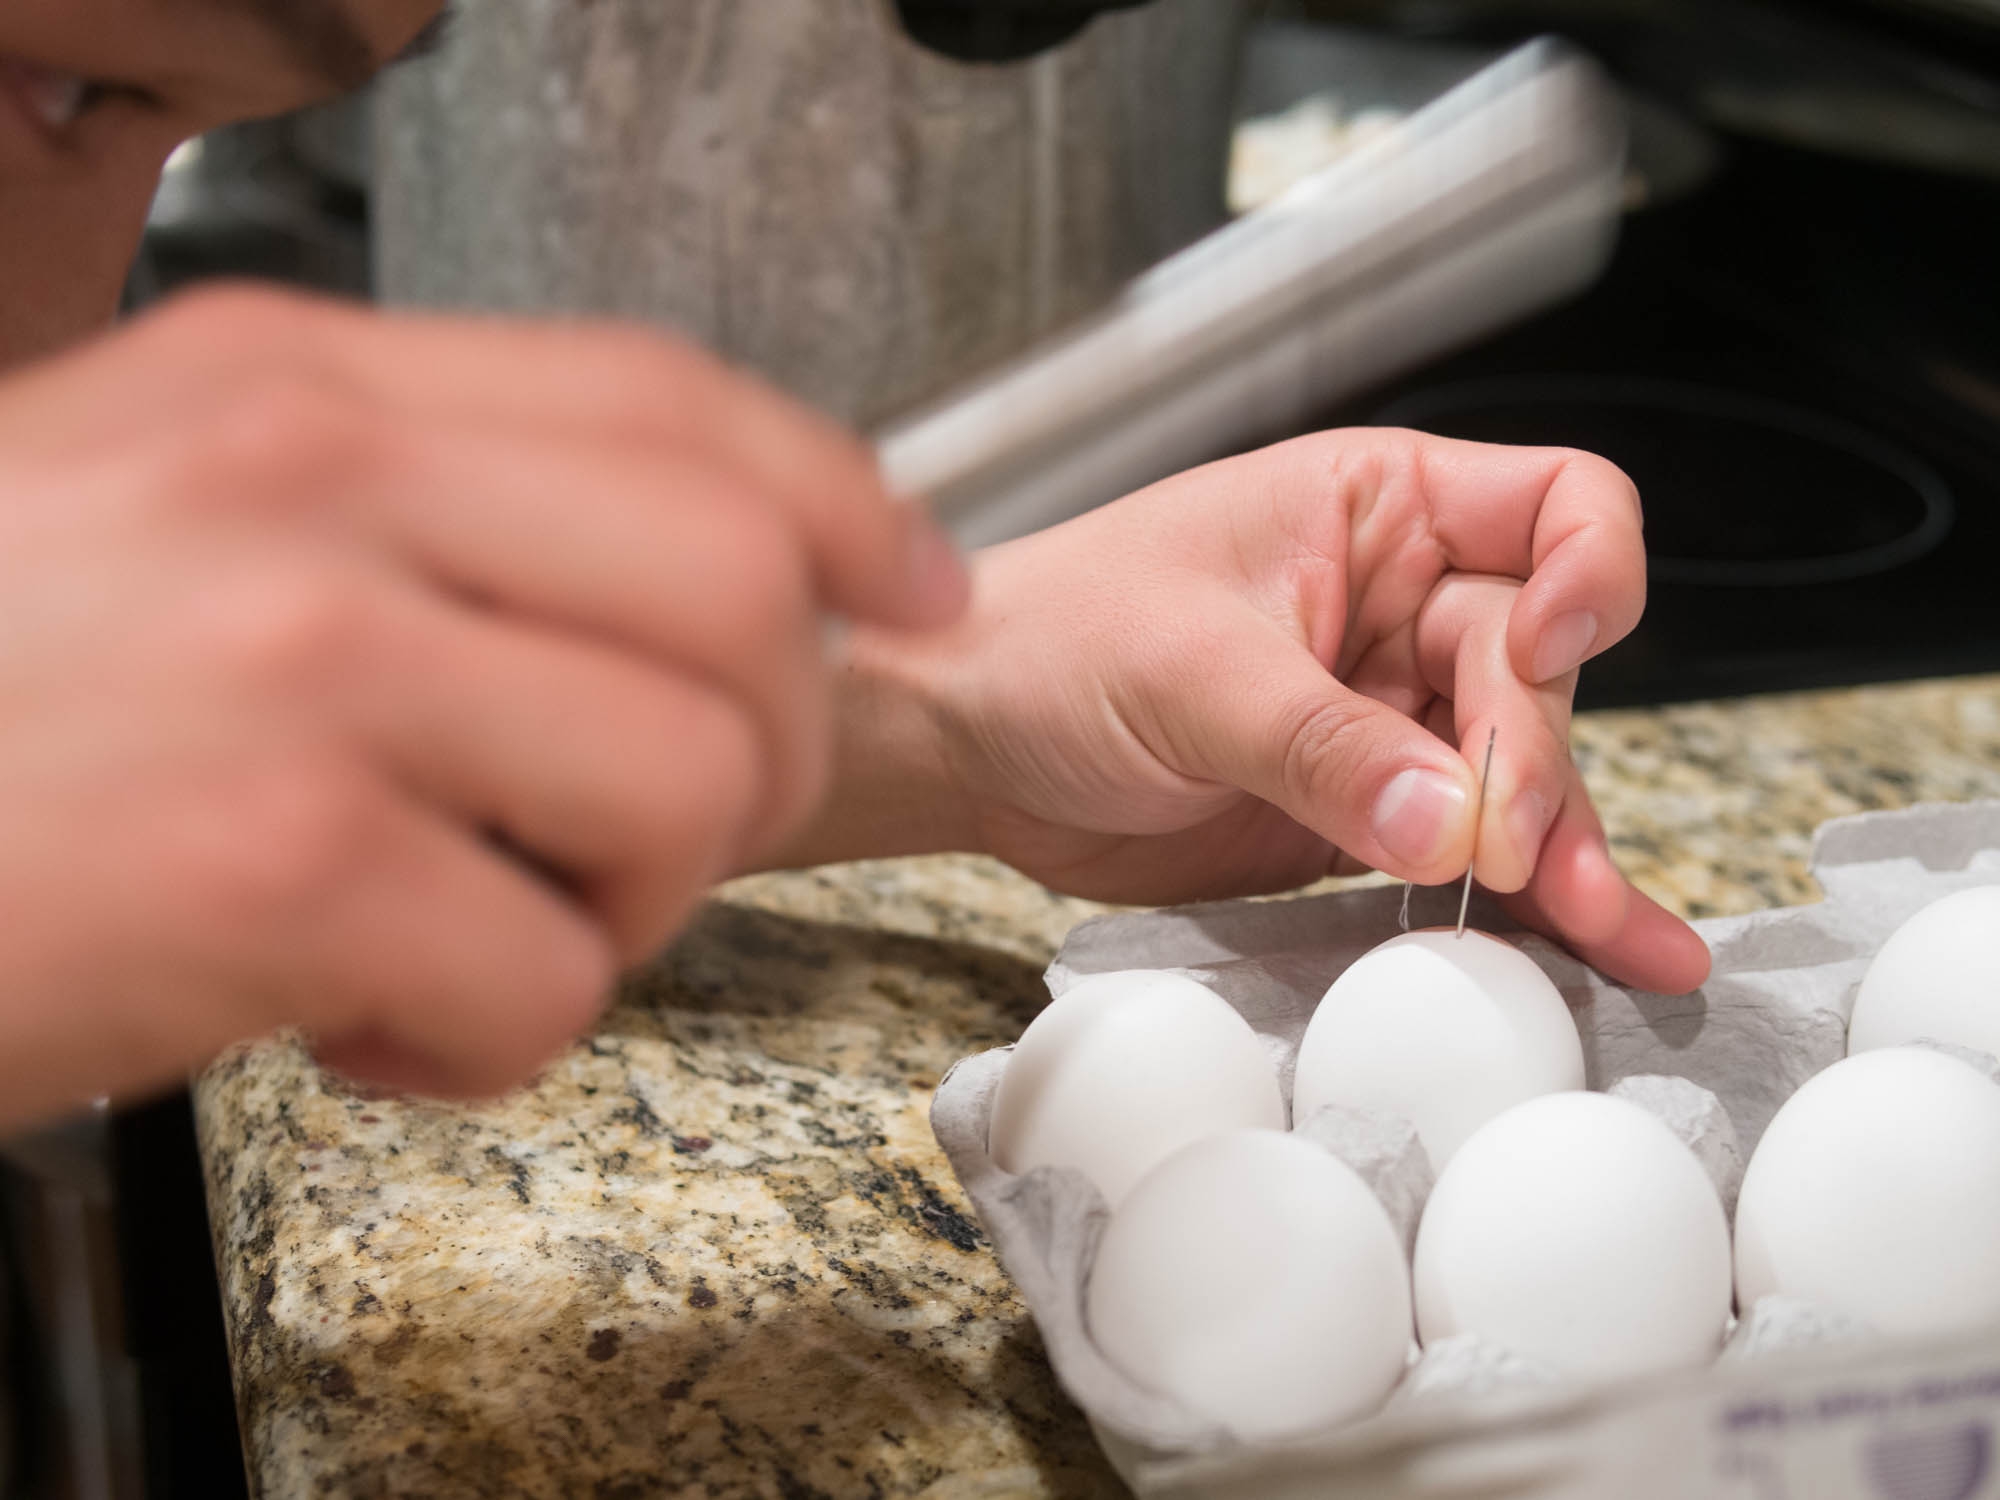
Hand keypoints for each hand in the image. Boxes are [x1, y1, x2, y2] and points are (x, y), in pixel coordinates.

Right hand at [0, 285, 966, 1128]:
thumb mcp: (174, 516)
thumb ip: (415, 522)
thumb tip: (658, 595)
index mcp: (302, 385)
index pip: (674, 401)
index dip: (841, 498)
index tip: (916, 584)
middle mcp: (316, 485)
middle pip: (741, 593)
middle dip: (753, 747)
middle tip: (641, 836)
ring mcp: (303, 662)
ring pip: (685, 784)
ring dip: (626, 904)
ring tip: (480, 927)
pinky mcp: (274, 861)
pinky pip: (549, 978)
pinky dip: (492, 1037)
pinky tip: (365, 1018)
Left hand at [788, 429, 1706, 993]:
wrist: (966, 743)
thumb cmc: (1048, 640)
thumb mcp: (1188, 672)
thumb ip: (1322, 745)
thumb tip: (1452, 822)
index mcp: (1374, 508)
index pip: (1558, 507)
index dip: (1587, 574)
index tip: (1546, 651)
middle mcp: (1402, 602)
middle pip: (1545, 670)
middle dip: (1535, 763)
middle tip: (1498, 846)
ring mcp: (1390, 713)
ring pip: (1525, 774)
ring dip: (1568, 853)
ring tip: (1611, 933)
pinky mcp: (1365, 810)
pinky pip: (1468, 849)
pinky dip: (1525, 899)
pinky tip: (1597, 943)